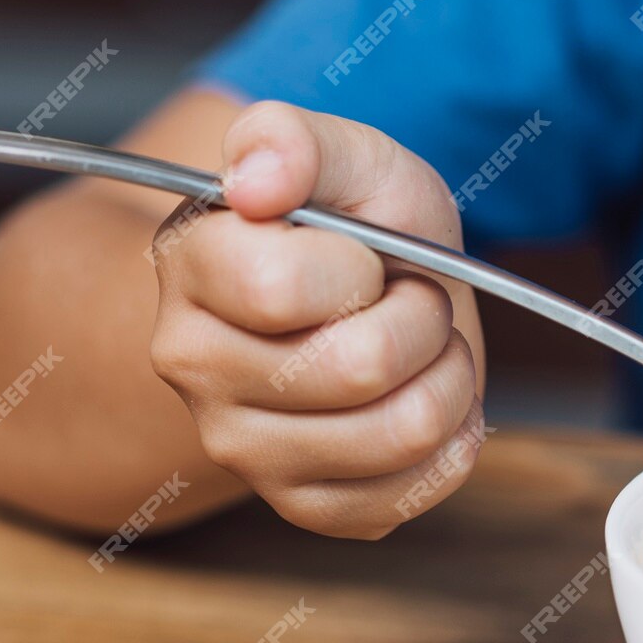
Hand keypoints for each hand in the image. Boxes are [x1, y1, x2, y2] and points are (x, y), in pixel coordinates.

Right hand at [148, 101, 482, 537]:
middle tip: (408, 299)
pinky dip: (450, 445)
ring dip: (447, 380)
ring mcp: (243, 447)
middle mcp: (196, 368)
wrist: (373, 300)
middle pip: (360, 368)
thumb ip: (297, 139)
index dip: (362, 267)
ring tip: (421, 348)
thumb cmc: (358, 225)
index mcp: (193, 267)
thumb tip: (255, 180)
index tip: (368, 256)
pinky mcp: (301, 502)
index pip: (284, 287)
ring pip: (400, 434)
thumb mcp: (349, 157)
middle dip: (422, 320)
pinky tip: (424, 400)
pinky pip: (406, 495)